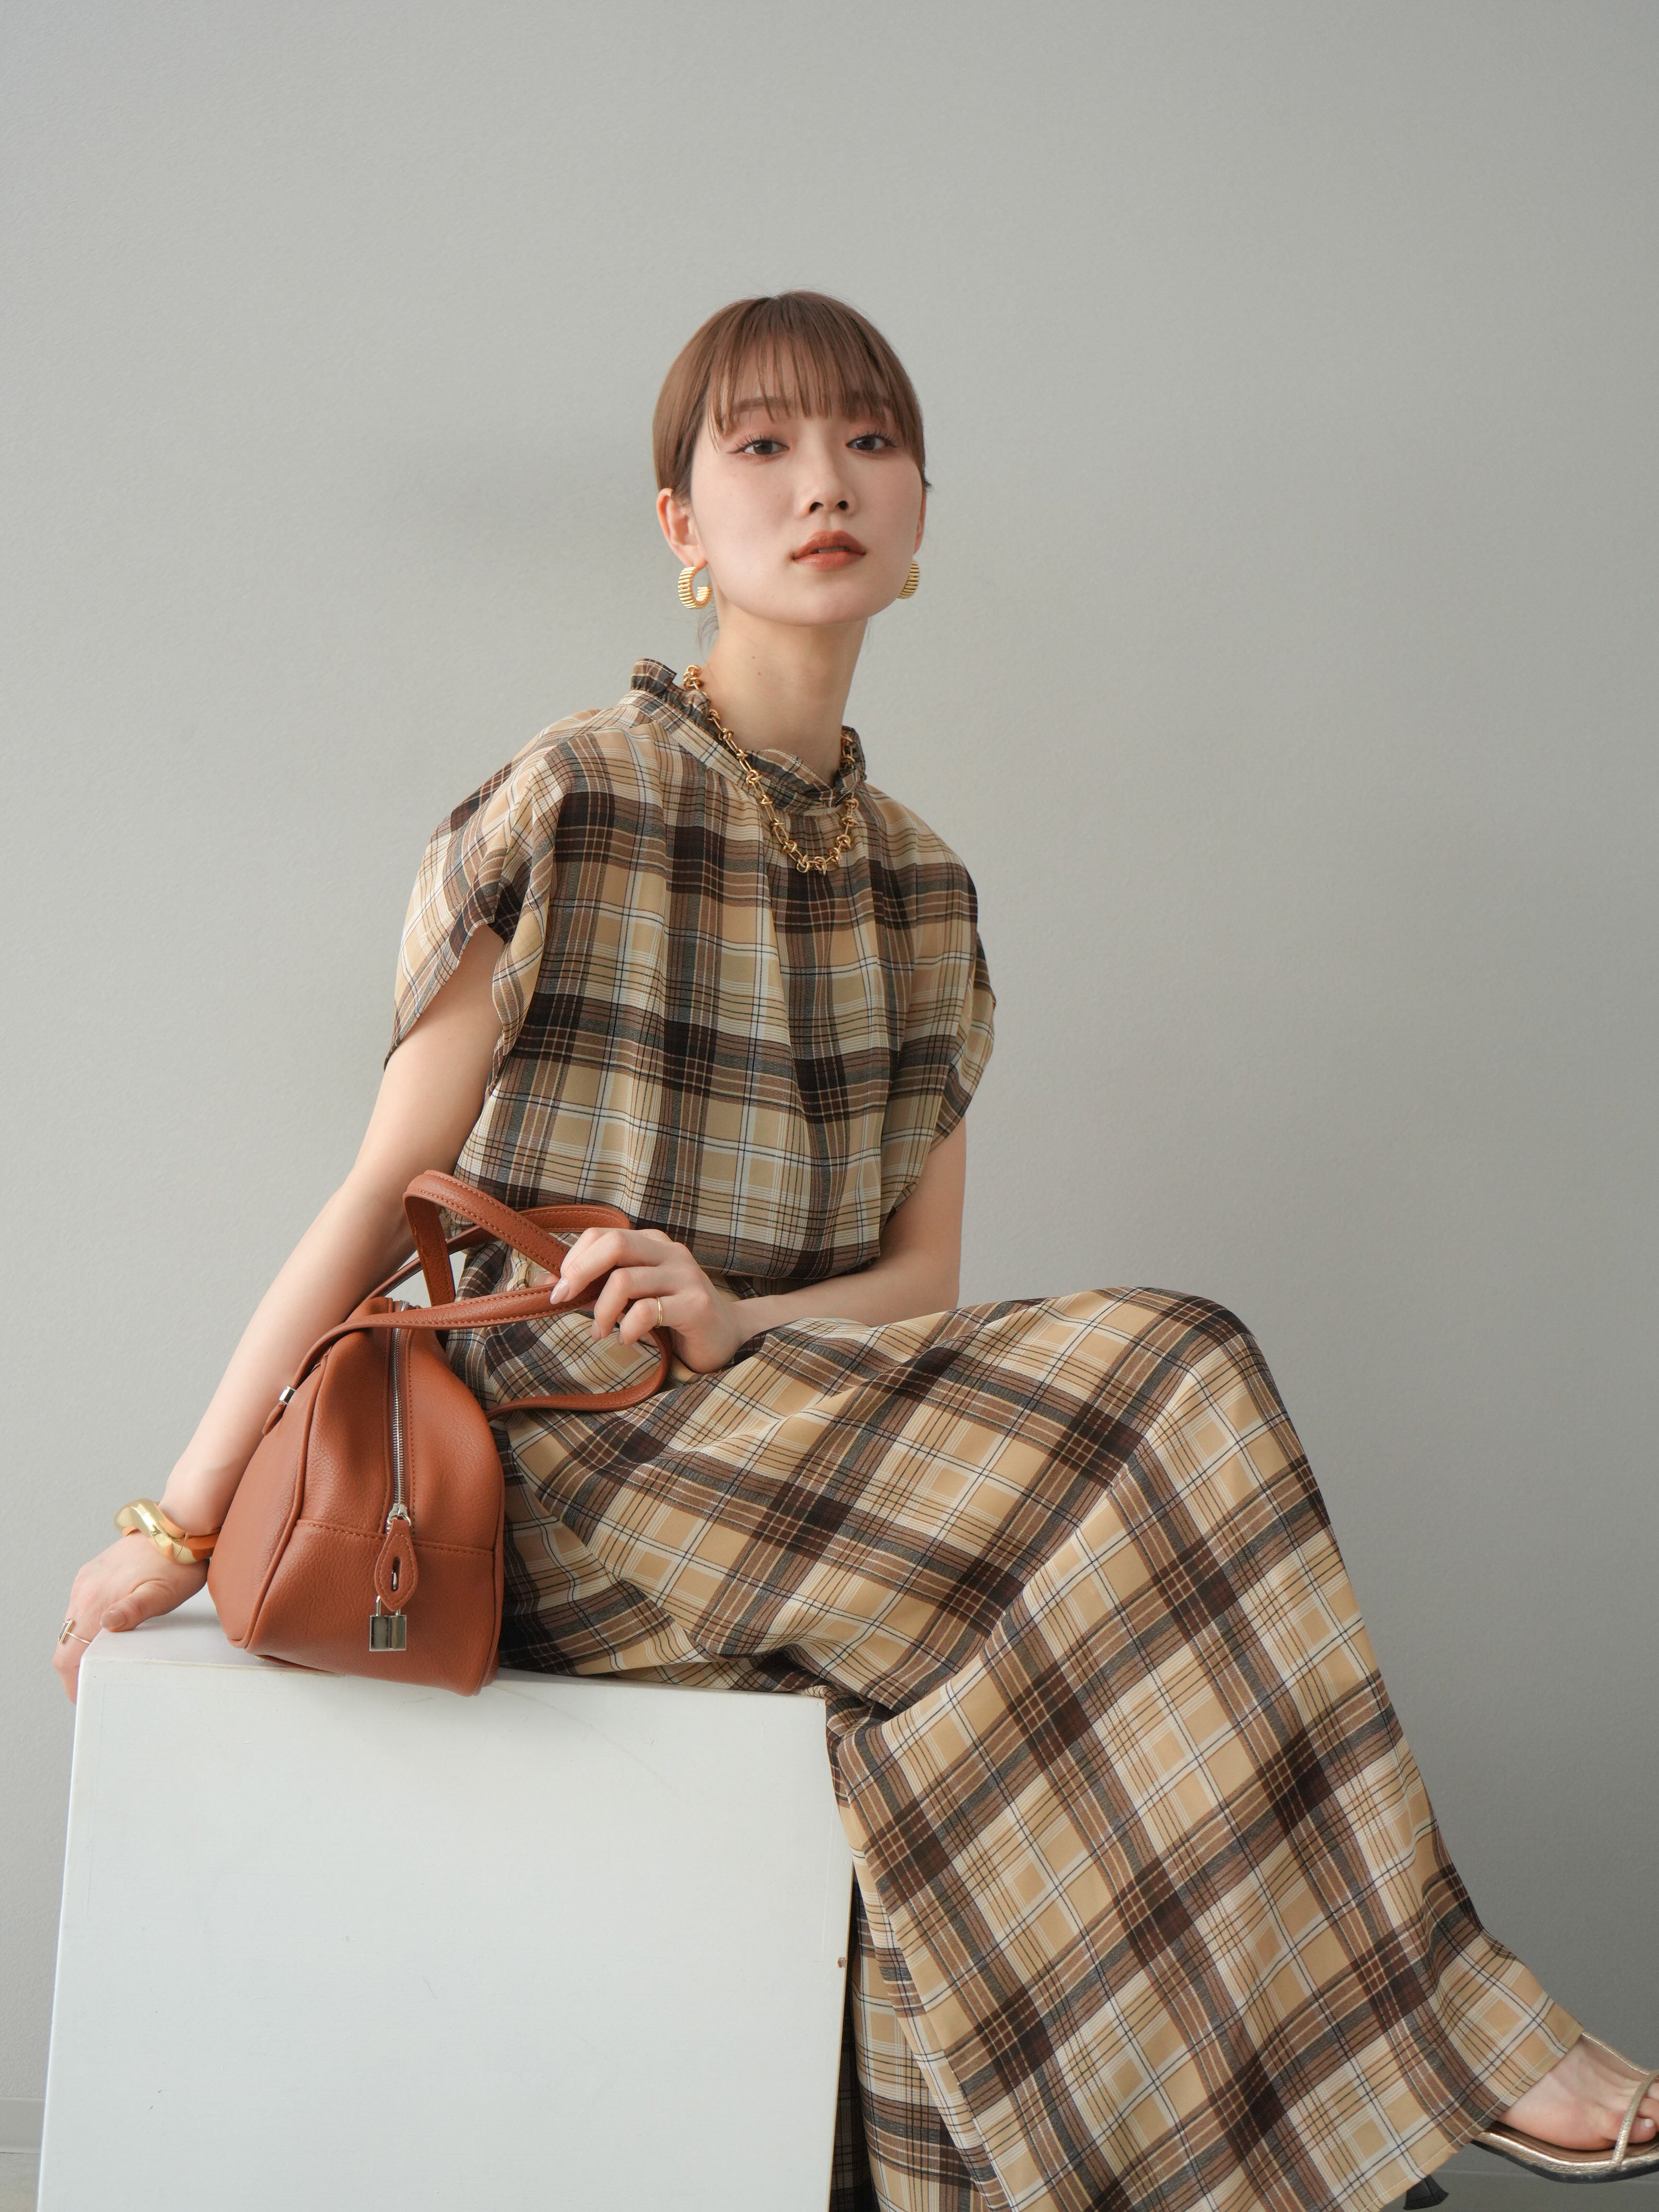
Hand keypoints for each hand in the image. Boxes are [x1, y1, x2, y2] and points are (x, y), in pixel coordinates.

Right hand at [52, 1534, 205, 1703]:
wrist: (178, 1529)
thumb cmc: (175, 1564)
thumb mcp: (161, 1595)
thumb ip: (133, 1612)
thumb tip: (105, 1625)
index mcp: (94, 1601)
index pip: (67, 1654)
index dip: (72, 1680)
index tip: (83, 1693)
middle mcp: (84, 1590)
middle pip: (65, 1642)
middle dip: (75, 1666)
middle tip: (95, 1680)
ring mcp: (86, 1580)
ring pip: (72, 1624)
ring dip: (81, 1644)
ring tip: (103, 1659)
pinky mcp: (93, 1573)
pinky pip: (81, 1606)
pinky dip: (87, 1624)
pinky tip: (107, 1629)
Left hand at [548, 1226, 750, 1375]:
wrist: (725, 1335)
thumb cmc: (671, 1314)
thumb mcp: (633, 1293)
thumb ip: (598, 1285)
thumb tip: (549, 1284)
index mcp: (652, 1242)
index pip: (603, 1234)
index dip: (573, 1259)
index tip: (559, 1289)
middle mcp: (669, 1252)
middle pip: (614, 1244)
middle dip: (579, 1273)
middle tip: (564, 1301)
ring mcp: (685, 1276)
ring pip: (625, 1281)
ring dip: (601, 1312)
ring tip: (599, 1332)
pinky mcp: (695, 1304)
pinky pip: (646, 1312)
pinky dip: (626, 1329)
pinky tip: (627, 1338)